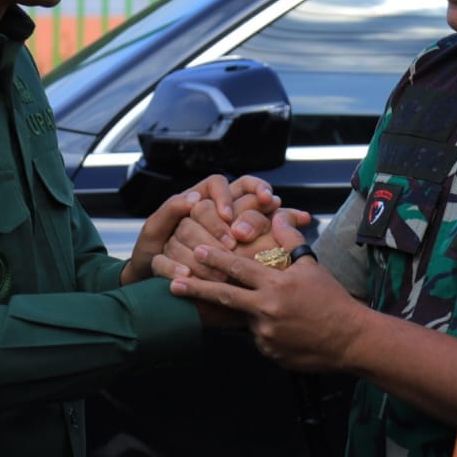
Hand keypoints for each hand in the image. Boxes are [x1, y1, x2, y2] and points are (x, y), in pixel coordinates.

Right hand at [126, 175, 282, 283]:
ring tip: (221, 255)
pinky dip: (173, 263)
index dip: (255, 187)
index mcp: (224, 202)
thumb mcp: (251, 243)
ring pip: (188, 222)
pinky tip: (186, 273)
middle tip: (238, 238)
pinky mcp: (153, 243)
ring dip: (205, 238)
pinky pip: (162, 249)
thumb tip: (304, 218)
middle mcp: (198, 205)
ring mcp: (173, 223)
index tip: (270, 200)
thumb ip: (276, 228)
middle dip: (224, 218)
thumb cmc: (223, 257)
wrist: (172, 272)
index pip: (241, 183)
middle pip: (210, 199)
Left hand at [159, 214, 365, 371]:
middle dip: (197, 289)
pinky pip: (257, 337)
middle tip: (174, 284)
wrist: (350, 339)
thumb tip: (277, 216)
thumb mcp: (311, 266)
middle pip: (224, 296)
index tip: (195, 252)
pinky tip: (286, 329)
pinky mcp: (268, 351)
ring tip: (277, 313)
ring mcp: (265, 333)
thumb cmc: (332, 299)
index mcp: (276, 284)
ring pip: (244, 318)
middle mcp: (266, 308)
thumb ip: (290, 240)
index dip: (215, 258)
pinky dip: (263, 330)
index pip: (238, 267)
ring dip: (249, 313)